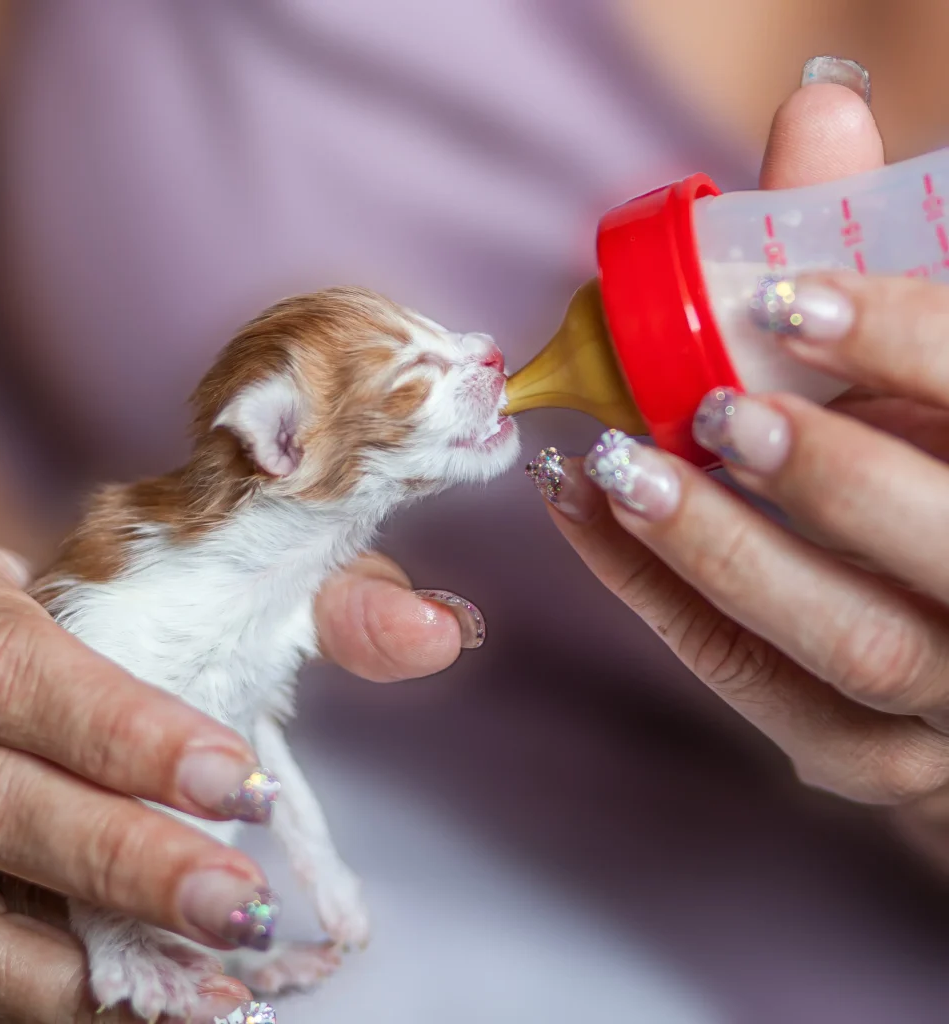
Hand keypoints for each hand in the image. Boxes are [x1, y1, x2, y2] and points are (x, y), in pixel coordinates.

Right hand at [0, 534, 473, 1022]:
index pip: (7, 661)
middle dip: (118, 857)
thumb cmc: (107, 610)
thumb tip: (441, 631)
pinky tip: (154, 1004)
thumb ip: (320, 600)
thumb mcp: (194, 582)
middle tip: (244, 902)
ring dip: (76, 962)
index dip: (114, 728)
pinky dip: (45, 1000)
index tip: (237, 779)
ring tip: (217, 980)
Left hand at [527, 81, 948, 867]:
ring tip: (619, 469)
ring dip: (722, 550)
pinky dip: (661, 600)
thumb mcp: (920, 367)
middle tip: (715, 409)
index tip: (795, 296)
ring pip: (854, 643)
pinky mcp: (864, 755)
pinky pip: (758, 686)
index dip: (912, 342)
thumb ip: (878, 250)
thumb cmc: (931, 464)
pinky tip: (588, 521)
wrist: (945, 617)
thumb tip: (819, 105)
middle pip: (946, 550)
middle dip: (829, 473)